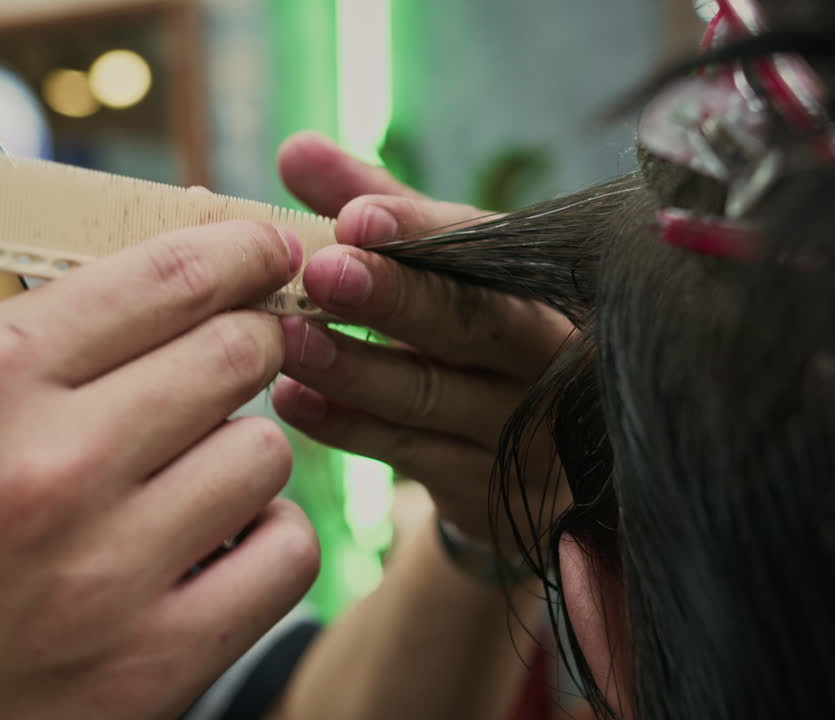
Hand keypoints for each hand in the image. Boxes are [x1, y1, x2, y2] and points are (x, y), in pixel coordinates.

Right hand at [0, 222, 319, 719]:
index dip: (239, 250)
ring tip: (192, 469)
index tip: (265, 247)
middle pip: (235, 355)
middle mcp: (47, 470)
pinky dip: (268, 537)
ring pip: (266, 453)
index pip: (165, 278)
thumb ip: (52, 333)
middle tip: (247, 348)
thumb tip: (191, 264)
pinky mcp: (152, 665)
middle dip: (253, 341)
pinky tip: (222, 538)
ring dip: (243, 450)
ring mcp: (105, 575)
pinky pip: (287, 555)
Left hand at [272, 132, 573, 543]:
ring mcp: (524, 431)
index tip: (352, 215)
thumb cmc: (473, 341)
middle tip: (321, 271)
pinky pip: (408, 454)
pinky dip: (347, 427)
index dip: (419, 232)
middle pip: (474, 322)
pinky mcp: (486, 489)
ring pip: (431, 394)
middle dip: (395, 296)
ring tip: (285, 337)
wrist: (535, 464)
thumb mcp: (442, 271)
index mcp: (543, 284)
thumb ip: (374, 209)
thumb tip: (294, 148)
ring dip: (353, 367)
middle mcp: (549, 355)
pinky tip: (293, 399)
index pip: (487, 249)